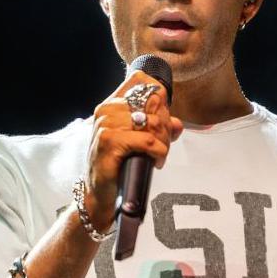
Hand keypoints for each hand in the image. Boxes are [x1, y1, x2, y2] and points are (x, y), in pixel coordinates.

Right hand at [84, 70, 183, 230]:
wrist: (99, 196)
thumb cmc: (116, 168)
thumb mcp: (137, 143)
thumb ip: (157, 130)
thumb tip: (177, 124)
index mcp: (112, 105)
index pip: (141, 82)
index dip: (160, 98)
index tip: (162, 118)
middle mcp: (107, 111)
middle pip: (153, 102)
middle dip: (165, 125)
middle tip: (163, 143)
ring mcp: (106, 126)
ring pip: (153, 123)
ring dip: (163, 140)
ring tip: (159, 154)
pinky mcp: (110, 143)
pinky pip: (149, 141)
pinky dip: (159, 152)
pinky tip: (155, 161)